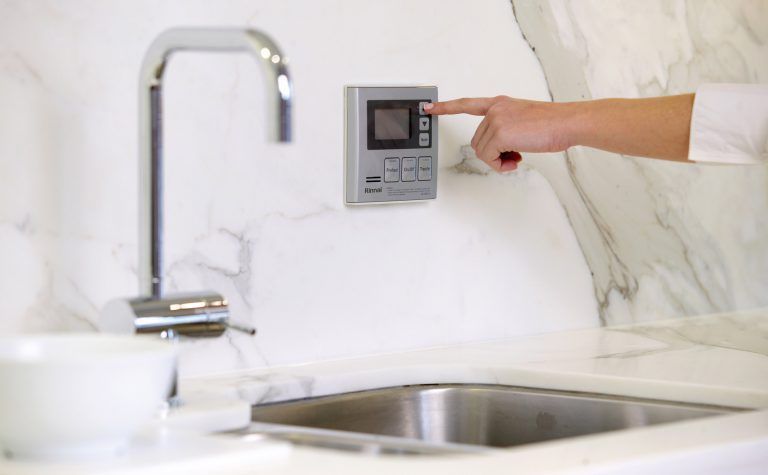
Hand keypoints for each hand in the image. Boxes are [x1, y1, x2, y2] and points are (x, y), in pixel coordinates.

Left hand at [426, 96, 574, 171]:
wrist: (568, 123)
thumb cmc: (553, 124)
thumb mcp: (523, 120)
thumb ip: (506, 128)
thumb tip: (499, 151)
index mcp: (500, 103)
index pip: (467, 104)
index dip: (447, 107)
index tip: (429, 107)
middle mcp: (495, 109)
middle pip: (478, 141)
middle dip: (494, 154)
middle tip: (513, 156)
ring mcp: (496, 120)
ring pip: (483, 151)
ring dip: (498, 161)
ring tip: (517, 157)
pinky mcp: (500, 133)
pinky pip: (489, 157)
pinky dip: (500, 165)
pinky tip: (516, 159)